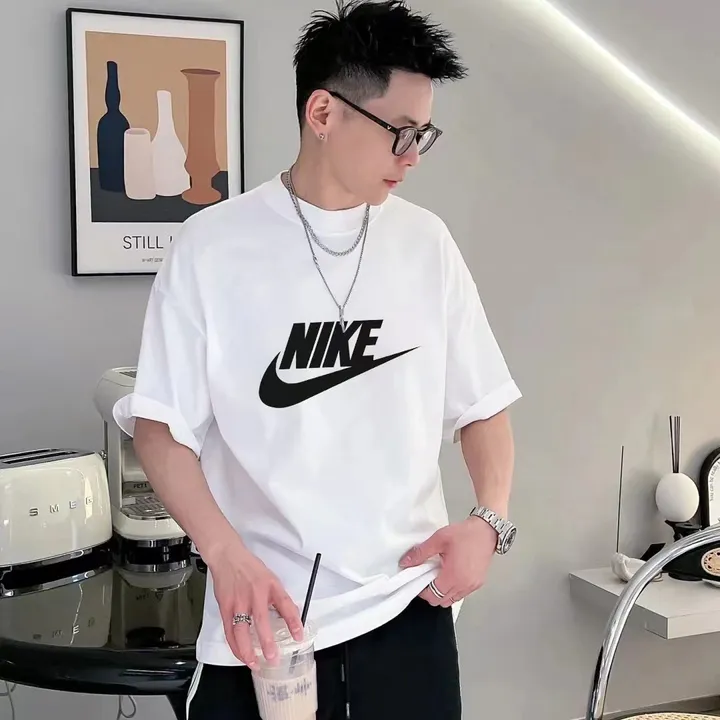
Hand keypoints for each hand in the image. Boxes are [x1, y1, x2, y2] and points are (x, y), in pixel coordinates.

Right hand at [206, 538, 302, 668]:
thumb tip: (291, 617)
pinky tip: (241, 654)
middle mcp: (254, 594)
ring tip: (255, 663)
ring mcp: (238, 601)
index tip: (298, 636)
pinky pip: (229, 631)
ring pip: (241, 631)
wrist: (227, 557)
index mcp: (270, 585)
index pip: (285, 604)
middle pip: (261, 621)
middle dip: (267, 642)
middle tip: (273, 658)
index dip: (293, 621)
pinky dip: (234, 645)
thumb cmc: (250, 568)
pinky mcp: (225, 607)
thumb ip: (279, 597)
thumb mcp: (270, 578)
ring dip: (247, 650)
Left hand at [399, 518, 496, 606]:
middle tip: (428, 577)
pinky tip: (451, 574)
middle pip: (441, 601)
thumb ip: (420, 552)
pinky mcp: (479, 583)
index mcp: (453, 576)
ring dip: (443, 592)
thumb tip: (404, 562)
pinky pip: (461, 594)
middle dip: (431, 593)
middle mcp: (464, 586)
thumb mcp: (438, 539)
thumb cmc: (463, 534)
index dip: (422, 591)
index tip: (419, 579)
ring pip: (452, 600)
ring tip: (440, 575)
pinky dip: (453, 590)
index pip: (433, 596)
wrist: (486, 530)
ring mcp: (472, 586)